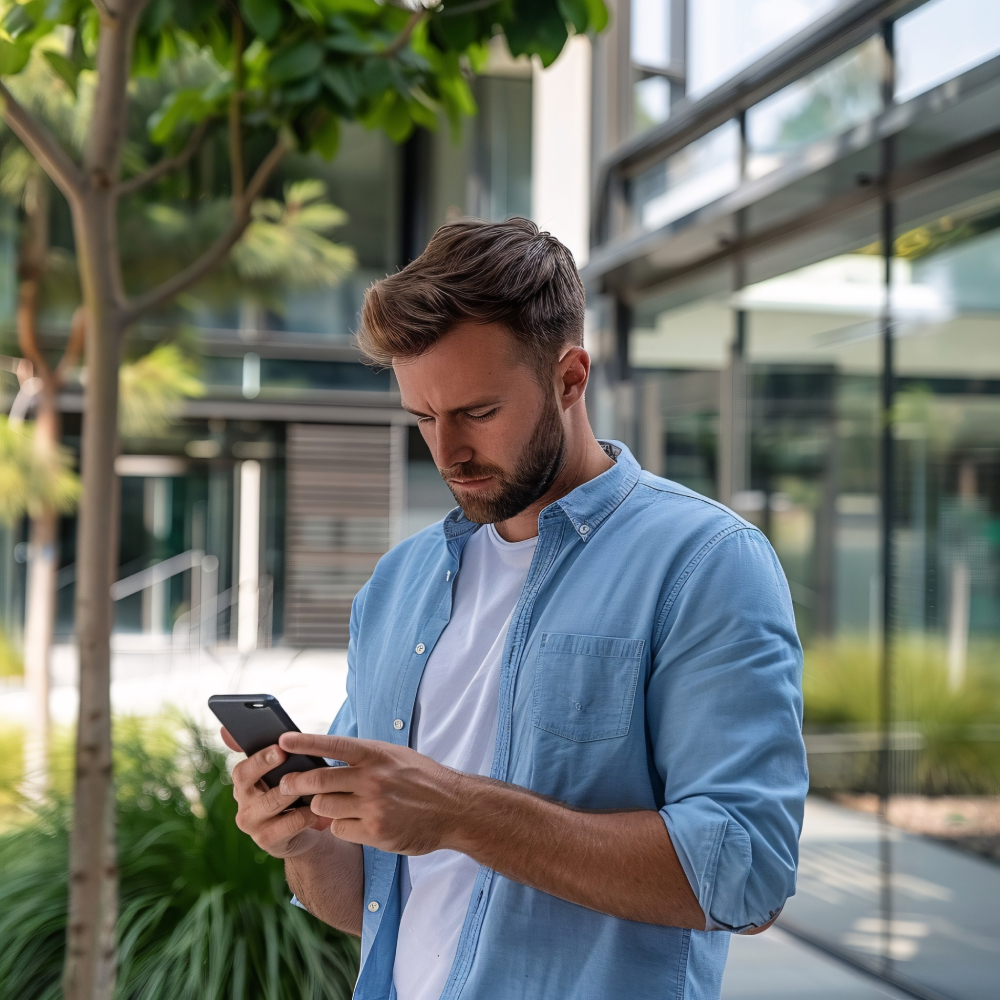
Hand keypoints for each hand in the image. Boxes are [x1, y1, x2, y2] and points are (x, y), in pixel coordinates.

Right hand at [222, 727, 330, 858]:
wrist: (305, 831)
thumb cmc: (296, 792)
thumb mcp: (285, 772)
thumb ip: (272, 752)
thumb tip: (229, 729)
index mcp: (245, 783)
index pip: (242, 769)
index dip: (259, 758)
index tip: (279, 747)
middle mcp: (243, 803)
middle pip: (248, 782)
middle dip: (268, 766)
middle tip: (287, 756)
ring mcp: (253, 824)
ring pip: (272, 801)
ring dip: (293, 788)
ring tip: (312, 778)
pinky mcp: (267, 841)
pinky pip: (290, 823)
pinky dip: (308, 813)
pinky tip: (321, 807)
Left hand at [277, 733, 467, 855]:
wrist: (455, 808)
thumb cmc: (423, 779)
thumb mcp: (396, 756)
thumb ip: (365, 758)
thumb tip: (328, 758)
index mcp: (377, 754)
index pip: (333, 744)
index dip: (305, 742)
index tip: (282, 740)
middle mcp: (373, 777)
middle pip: (319, 780)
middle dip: (297, 783)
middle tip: (286, 785)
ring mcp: (373, 806)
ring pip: (324, 807)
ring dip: (322, 807)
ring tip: (331, 805)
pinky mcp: (375, 832)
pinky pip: (339, 830)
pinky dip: (341, 827)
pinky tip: (355, 823)